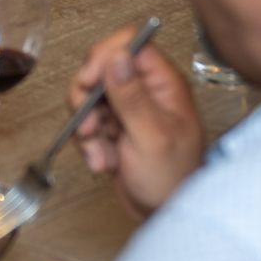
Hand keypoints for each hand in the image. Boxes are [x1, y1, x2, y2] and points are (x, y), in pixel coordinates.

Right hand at [68, 23, 205, 221]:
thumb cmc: (173, 180)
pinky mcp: (115, 127)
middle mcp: (146, 91)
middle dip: (87, 99)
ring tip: (99, 151)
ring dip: (86, 126)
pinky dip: (89, 143)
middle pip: (102, 69)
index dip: (104, 57)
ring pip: (90, 97)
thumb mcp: (152, 138)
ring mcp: (129, 109)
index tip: (90, 81)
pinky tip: (103, 161)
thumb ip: (132, 96)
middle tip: (89, 124)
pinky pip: (88, 121)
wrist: (166, 215)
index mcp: (164, 85)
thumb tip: (117, 57)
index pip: (130, 45)